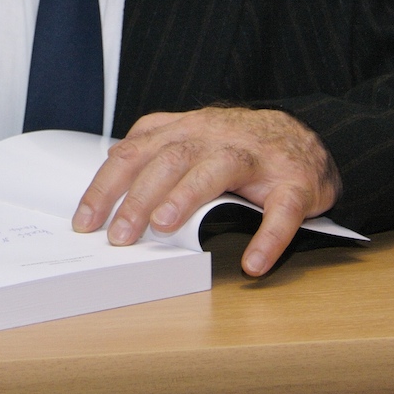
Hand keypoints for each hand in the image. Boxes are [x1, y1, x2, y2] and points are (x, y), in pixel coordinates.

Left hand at [71, 107, 340, 275]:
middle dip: (140, 197)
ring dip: (188, 196)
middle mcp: (218, 138)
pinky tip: (252, 261)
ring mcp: (258, 158)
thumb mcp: (194, 133)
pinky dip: (269, 236)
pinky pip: (282, 209)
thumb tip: (112, 159)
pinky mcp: (295, 182)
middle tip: (119, 235)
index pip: (137, 153)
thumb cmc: (241, 142)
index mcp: (188, 131)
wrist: (309, 136)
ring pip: (218, 169)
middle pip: (172, 159)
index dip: (107, 186)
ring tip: (164, 226)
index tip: (85, 221)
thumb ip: (155, 143)